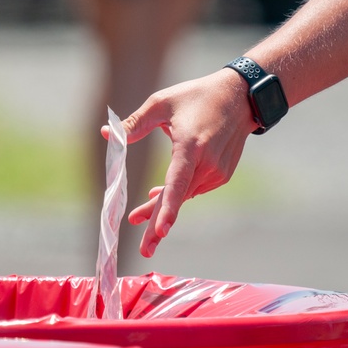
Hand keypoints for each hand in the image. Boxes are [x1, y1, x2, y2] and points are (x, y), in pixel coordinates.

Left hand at [106, 68, 258, 256]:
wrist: (241, 97)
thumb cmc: (197, 96)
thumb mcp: (162, 103)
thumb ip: (135, 123)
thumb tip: (107, 134)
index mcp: (191, 146)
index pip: (177, 183)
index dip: (167, 208)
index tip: (161, 230)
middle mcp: (207, 163)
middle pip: (177, 198)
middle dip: (158, 224)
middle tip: (144, 250)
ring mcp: (217, 172)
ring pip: (184, 196)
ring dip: (162, 206)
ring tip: (137, 217)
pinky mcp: (222, 175)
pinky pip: (194, 189)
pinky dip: (178, 194)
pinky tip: (159, 194)